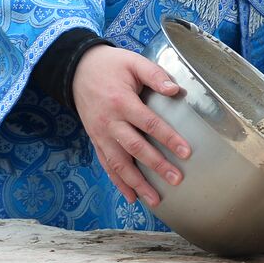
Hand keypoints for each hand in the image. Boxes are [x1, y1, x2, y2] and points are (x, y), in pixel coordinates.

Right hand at [72, 45, 189, 206]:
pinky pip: (106, 165)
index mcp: (121, 102)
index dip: (168, 138)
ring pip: (118, 164)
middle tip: (176, 179)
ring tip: (155, 200)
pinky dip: (118, 182)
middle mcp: (109, 123)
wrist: (77, 70)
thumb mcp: (133, 62)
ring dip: (136, 183)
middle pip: (134, 148)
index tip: (186, 152)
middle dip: (156, 166)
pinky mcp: (96, 140)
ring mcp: (100, 134)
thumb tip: (175, 90)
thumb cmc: (111, 65)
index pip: (149, 123)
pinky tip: (131, 197)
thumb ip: (155, 75)